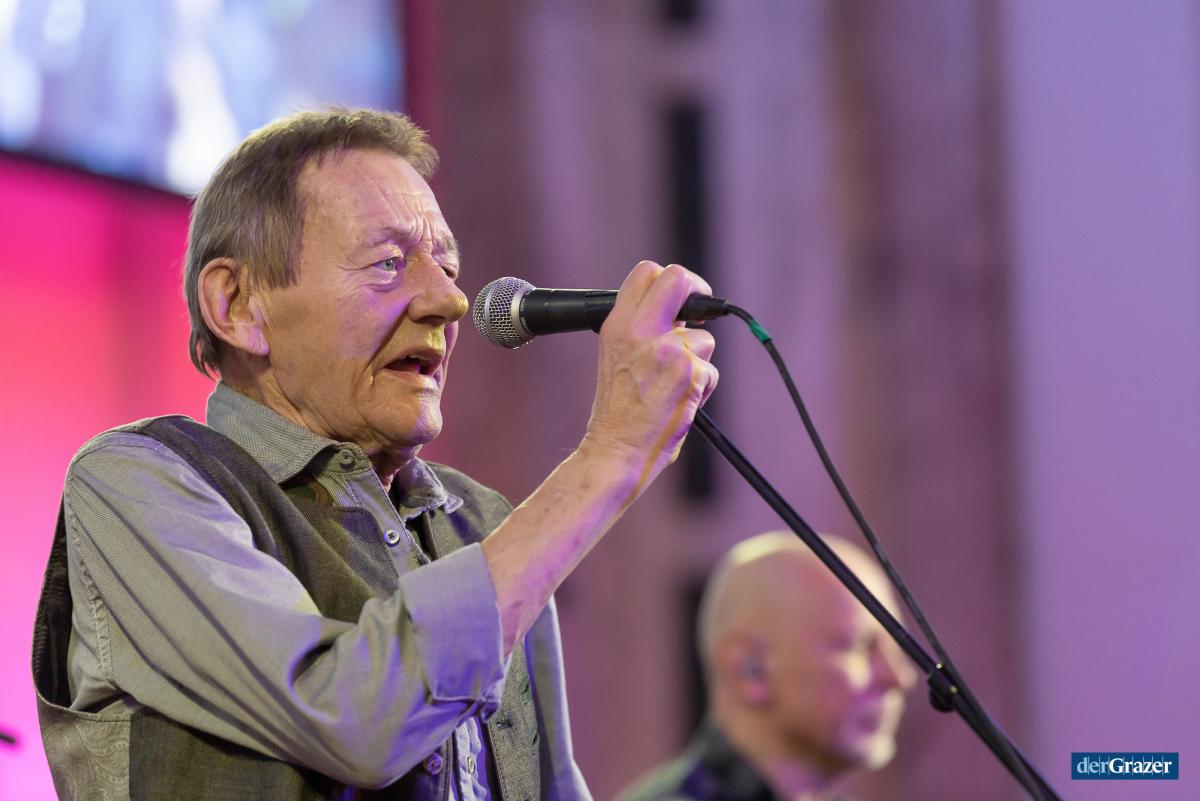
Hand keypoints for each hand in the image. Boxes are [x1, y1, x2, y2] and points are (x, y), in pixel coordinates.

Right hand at [582, 261, 718, 489]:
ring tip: (673, 387)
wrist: (615, 448)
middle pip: (680, 279)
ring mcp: (666, 350)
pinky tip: (679, 403)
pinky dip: (702, 388)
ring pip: (703, 339)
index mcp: (617, 325)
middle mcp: (640, 331)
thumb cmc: (617, 411)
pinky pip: (710, 372)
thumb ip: (640, 329)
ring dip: (698, 362)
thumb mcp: (615, 356)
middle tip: (702, 314)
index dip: (671, 277)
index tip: (683, 296)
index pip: (646, 272)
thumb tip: (679, 313)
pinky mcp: (689, 374)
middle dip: (699, 292)